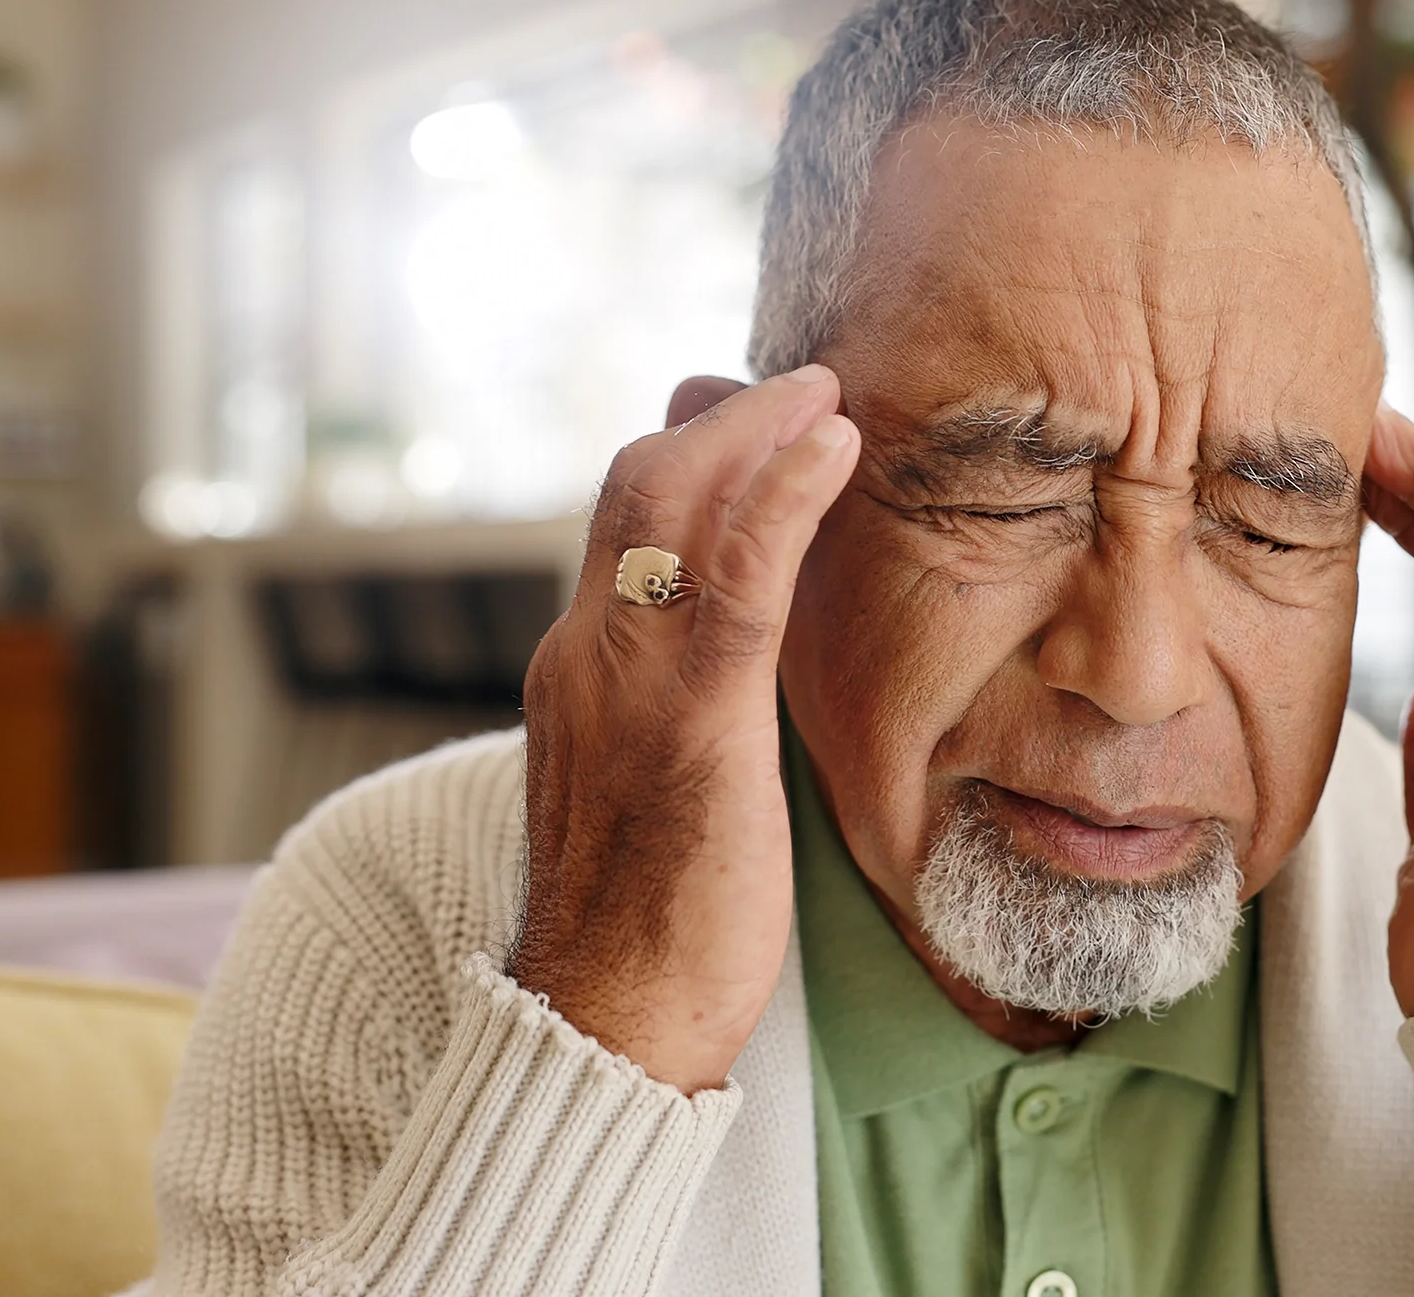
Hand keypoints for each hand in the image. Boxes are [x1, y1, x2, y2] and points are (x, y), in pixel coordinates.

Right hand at [512, 366, 859, 1090]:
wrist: (604, 1027)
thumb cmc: (650, 927)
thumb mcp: (660, 790)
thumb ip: (686, 710)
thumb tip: (740, 664)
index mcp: (579, 670)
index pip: (626, 524)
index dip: (693, 454)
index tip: (755, 419)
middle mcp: (585, 654)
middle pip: (640, 485)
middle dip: (723, 418)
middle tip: (805, 385)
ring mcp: (625, 682)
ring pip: (672, 502)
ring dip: (757, 427)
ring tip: (830, 392)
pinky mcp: (689, 724)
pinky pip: (733, 577)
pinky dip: (782, 492)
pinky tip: (834, 443)